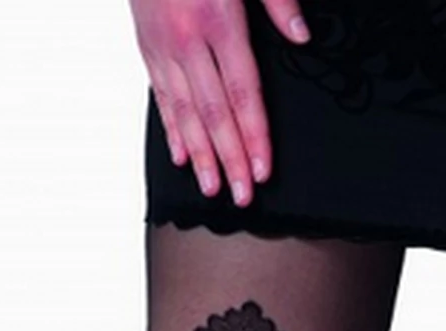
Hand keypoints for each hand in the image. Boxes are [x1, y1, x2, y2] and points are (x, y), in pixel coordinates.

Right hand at [131, 0, 311, 203]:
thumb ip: (276, 0)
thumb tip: (301, 35)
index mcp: (218, 19)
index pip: (243, 94)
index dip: (255, 137)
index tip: (263, 170)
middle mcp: (186, 38)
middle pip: (215, 113)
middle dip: (231, 160)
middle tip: (242, 197)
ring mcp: (162, 43)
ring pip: (185, 112)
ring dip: (201, 155)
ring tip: (213, 188)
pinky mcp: (145, 42)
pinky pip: (160, 95)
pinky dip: (172, 128)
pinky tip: (182, 156)